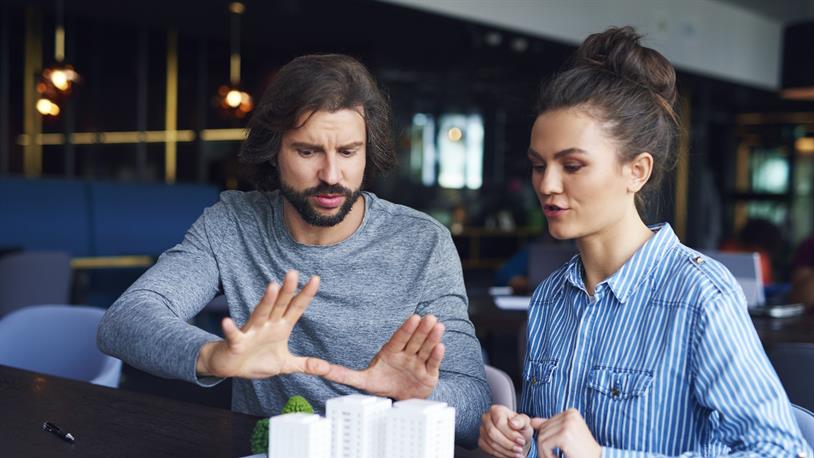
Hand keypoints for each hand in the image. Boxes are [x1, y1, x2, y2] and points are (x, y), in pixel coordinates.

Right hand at [196, 270, 329, 378]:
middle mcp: (267, 325)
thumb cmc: (258, 359)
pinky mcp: (236, 343)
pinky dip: (230, 329)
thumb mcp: (286, 365)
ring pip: (260, 314)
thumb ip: (307, 365)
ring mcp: (251, 332)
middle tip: (293, 273)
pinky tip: (227, 321)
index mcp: (281, 327)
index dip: (305, 294)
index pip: (296, 307)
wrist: (231, 367)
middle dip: (287, 290)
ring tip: (272, 286)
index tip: (316, 279)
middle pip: (280, 305)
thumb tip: (329, 370)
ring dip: (266, 301)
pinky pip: (234, 335)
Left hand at [321, 314, 444, 399]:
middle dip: (422, 329)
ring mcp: (418, 363)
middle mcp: (406, 354)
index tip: (413, 318)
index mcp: (391, 352)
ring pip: (426, 348)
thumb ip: (343, 374)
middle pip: (415, 340)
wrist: (400, 399)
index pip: (399, 338)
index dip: (406, 329)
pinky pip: (433, 363)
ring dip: (432, 337)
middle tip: (429, 317)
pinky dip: (437, 355)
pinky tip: (441, 346)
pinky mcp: (429, 374)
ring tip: (438, 326)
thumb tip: (319, 369)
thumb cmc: (382, 384)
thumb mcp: (362, 380)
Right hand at [478, 405, 533, 457]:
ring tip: (517, 453)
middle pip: (492, 433)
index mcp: (497, 410)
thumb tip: (513, 423)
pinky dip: (501, 454)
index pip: (499, 422)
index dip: (510, 434)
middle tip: (519, 449)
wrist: (517, 437)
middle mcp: (487, 418)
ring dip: (506, 451)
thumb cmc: (520, 427)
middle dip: (508, 444)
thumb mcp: (525, 422)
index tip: (521, 440)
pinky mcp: (481, 440)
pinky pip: (489, 449)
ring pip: (491, 443)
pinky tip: (510, 454)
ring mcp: (483, 429)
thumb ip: (521, 421)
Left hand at [530, 408, 600, 457]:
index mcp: (571, 412)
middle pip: (543, 430)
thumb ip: (550, 427)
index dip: (548, 440)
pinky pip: (544, 445)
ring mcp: (568, 424)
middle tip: (555, 456)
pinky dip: (547, 456)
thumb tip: (532, 421)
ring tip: (557, 457)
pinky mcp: (564, 435)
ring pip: (541, 438)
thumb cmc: (582, 452)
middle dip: (545, 447)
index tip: (557, 450)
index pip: (546, 424)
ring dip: (545, 452)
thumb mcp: (565, 436)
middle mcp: (570, 415)